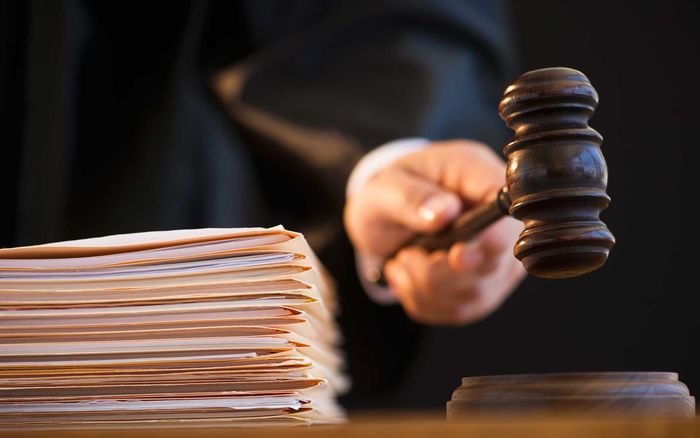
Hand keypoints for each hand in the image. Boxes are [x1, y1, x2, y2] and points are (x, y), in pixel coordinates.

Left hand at [344, 140, 525, 325]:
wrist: (383, 218)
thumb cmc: (392, 193)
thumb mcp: (387, 186)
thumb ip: (411, 197)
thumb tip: (444, 211)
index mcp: (480, 176)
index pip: (508, 210)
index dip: (491, 238)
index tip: (457, 255)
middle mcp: (501, 221)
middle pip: (494, 262)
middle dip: (439, 269)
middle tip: (407, 254)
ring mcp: (499, 258)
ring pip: (476, 294)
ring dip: (426, 287)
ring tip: (404, 261)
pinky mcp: (485, 288)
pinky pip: (460, 311)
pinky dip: (425, 301)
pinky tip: (410, 278)